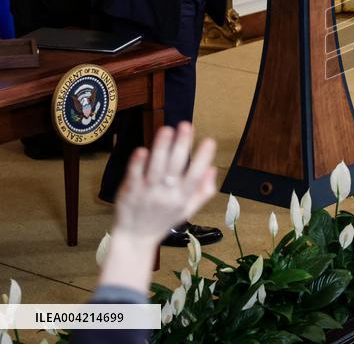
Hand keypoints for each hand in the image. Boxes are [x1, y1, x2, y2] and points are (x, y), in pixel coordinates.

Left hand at [113, 122, 216, 242]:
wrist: (136, 238)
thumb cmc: (164, 220)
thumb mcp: (188, 209)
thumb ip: (203, 191)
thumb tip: (212, 168)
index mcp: (183, 198)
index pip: (196, 176)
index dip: (203, 158)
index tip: (210, 141)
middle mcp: (166, 195)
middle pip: (176, 168)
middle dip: (182, 145)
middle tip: (186, 125)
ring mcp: (147, 193)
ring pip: (156, 168)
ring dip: (161, 148)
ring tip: (167, 129)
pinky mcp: (130, 192)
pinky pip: (134, 176)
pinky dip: (138, 163)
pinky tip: (143, 150)